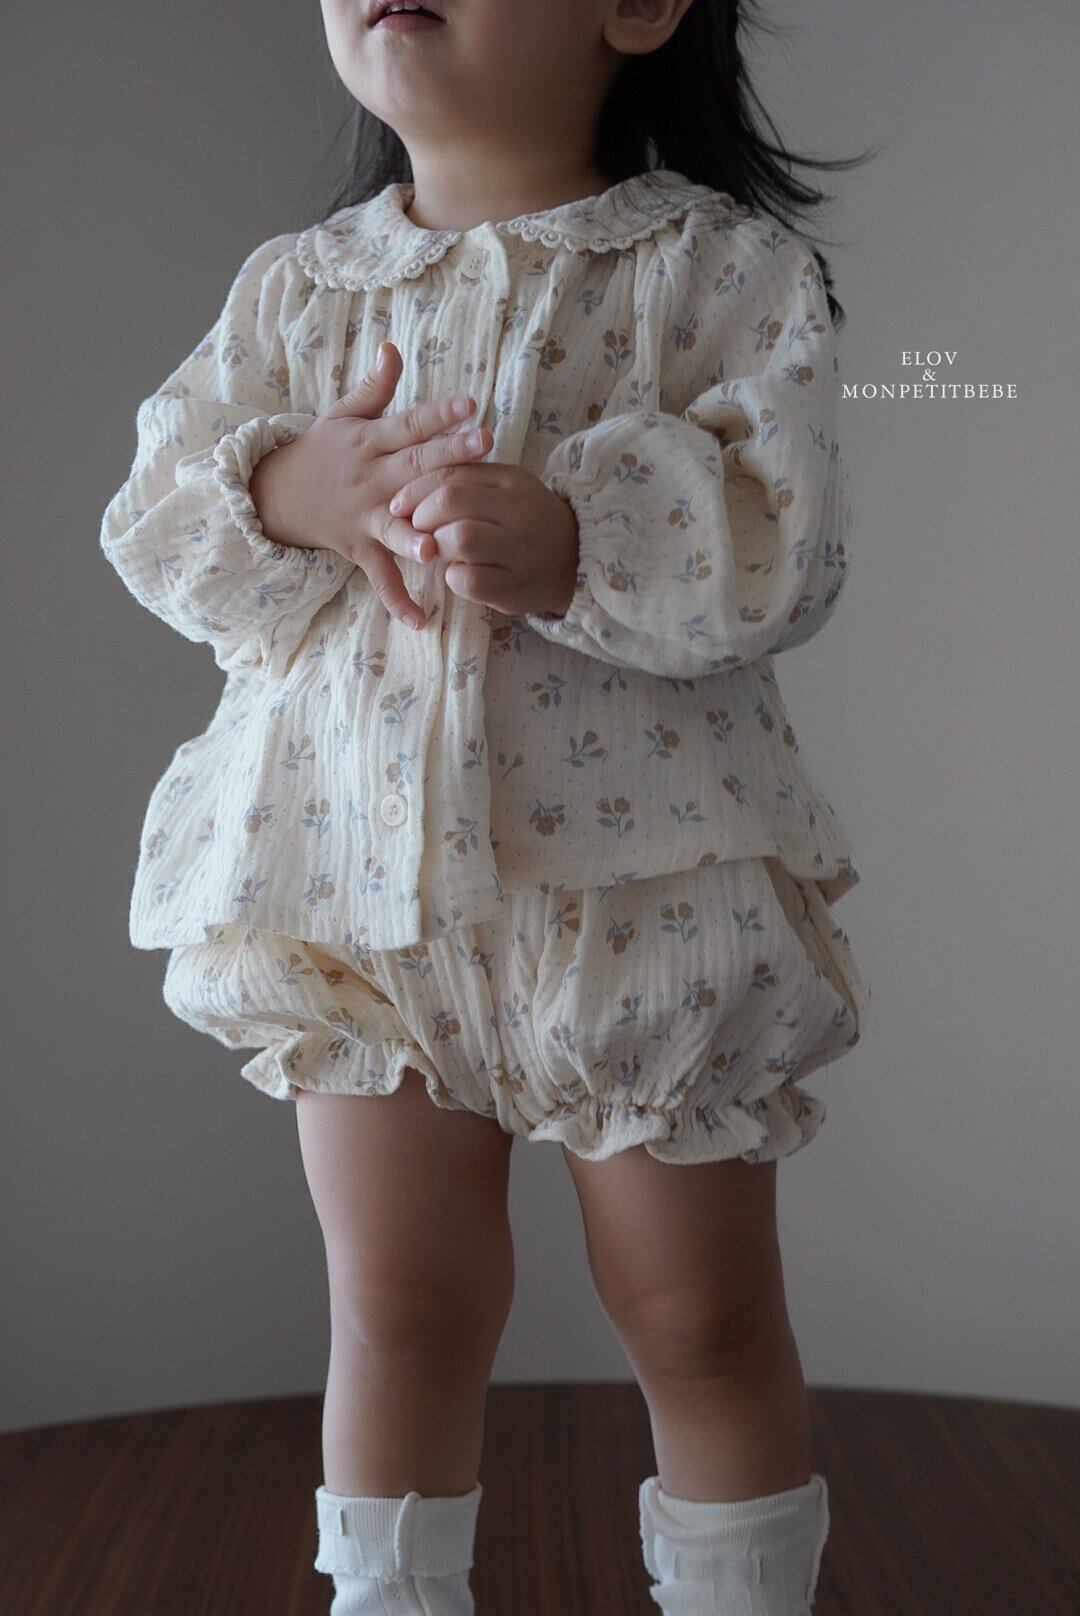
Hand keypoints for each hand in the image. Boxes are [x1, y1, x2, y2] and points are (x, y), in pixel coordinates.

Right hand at [248, 341, 492, 628]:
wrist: (279, 494)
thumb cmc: (323, 451)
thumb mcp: (342, 415)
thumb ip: (374, 387)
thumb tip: (393, 348)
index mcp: (371, 442)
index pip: (410, 424)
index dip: (439, 414)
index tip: (471, 404)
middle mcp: (372, 479)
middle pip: (414, 467)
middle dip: (449, 457)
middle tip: (485, 444)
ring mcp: (366, 516)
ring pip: (395, 527)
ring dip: (416, 537)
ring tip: (437, 547)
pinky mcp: (360, 548)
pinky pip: (380, 577)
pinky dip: (398, 599)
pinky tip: (422, 620)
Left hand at [387, 461, 580, 618]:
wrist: (575, 560)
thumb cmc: (525, 520)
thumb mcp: (504, 489)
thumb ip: (465, 481)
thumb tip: (409, 490)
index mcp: (511, 481)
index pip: (451, 474)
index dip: (415, 490)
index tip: (398, 505)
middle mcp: (520, 513)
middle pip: (451, 502)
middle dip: (422, 517)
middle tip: (417, 530)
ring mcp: (521, 552)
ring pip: (459, 539)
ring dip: (437, 547)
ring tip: (441, 552)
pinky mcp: (517, 589)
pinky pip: (469, 581)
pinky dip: (453, 578)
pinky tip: (459, 575)